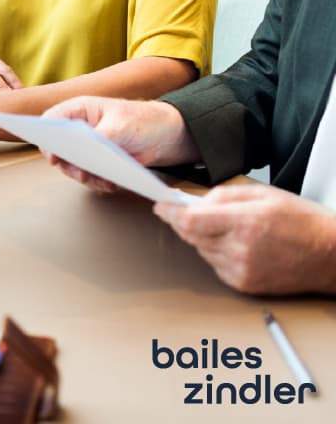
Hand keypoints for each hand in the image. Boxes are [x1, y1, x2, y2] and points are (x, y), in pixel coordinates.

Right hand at [41, 97, 196, 191]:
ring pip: (71, 164)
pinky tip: (110, 183)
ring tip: (102, 181)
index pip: (51, 120)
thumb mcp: (121, 125)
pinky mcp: (96, 160)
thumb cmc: (143, 120)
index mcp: (79, 110)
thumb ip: (100, 136)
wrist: (165, 136)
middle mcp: (78, 128)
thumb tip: (84, 149)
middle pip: (58, 147)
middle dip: (69, 165)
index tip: (53, 156)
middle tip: (83, 174)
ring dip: (84, 176)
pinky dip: (97, 182)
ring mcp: (86, 145)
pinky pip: (87, 174)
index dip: (47, 138)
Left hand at [154, 184, 335, 294]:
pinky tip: (239, 246)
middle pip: (191, 236)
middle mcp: (240, 249)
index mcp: (245, 222)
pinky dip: (218, 253)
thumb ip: (221, 196)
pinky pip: (215, 265)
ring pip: (201, 250)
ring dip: (204, 238)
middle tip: (194, 212)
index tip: (160, 206)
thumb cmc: (302, 221)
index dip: (169, 213)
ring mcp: (241, 270)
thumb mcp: (262, 194)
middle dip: (187, 222)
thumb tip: (190, 200)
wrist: (331, 255)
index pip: (189, 221)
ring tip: (232, 229)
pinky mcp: (244, 285)